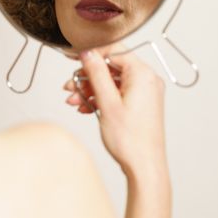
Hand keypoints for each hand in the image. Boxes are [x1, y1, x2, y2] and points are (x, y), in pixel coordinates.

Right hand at [64, 49, 166, 179]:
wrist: (144, 166)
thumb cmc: (130, 140)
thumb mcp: (107, 102)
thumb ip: (96, 73)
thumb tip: (87, 52)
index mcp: (142, 75)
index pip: (114, 51)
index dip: (91, 53)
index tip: (72, 58)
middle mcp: (147, 80)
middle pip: (111, 67)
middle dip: (87, 77)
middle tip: (70, 86)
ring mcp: (144, 92)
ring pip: (111, 81)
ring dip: (90, 89)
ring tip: (74, 101)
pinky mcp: (140, 103)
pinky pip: (116, 93)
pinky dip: (100, 98)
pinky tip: (85, 108)